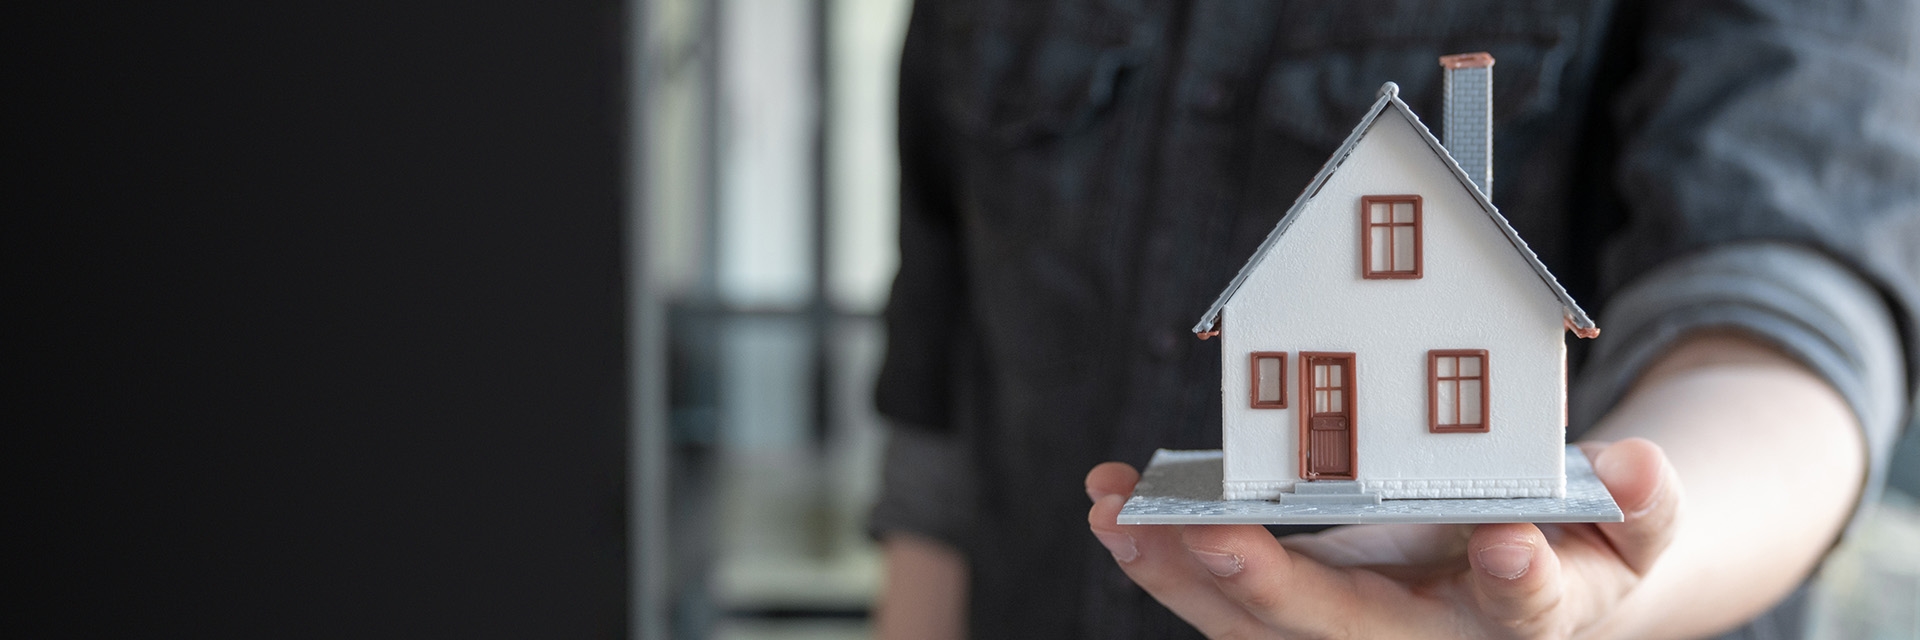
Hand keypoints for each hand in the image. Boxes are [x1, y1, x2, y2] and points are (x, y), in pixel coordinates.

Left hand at [1085, 438, 1681, 638]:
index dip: (1518, 580)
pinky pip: (1222, 595)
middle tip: (1223, 543)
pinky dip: (1166, 552)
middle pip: (1345, 633)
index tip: (1502, 543)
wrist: (1522, 577)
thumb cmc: (1577, 541)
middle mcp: (1423, 639)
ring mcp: (1351, 628)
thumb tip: (1639, 464)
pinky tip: (1111, 505)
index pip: (1524, 612)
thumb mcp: (1630, 523)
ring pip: (1260, 624)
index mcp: (1521, 621)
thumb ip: (1643, 501)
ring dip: (1185, 574)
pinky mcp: (1297, 603)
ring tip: (1117, 518)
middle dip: (1278, 591)